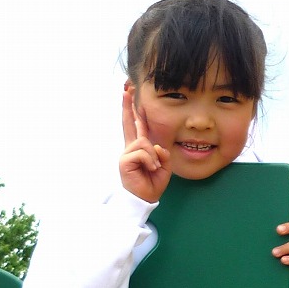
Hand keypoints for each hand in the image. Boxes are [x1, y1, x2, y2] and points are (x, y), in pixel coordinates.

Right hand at [119, 88, 171, 202]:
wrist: (145, 198)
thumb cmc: (153, 182)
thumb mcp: (164, 165)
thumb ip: (162, 153)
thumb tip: (154, 146)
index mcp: (140, 147)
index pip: (136, 125)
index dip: (133, 110)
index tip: (129, 94)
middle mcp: (131, 147)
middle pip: (129, 123)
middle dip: (128, 106)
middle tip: (126, 89)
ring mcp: (126, 153)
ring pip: (144, 143)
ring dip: (153, 157)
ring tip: (153, 168)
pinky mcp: (124, 161)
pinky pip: (143, 153)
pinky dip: (150, 162)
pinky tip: (149, 170)